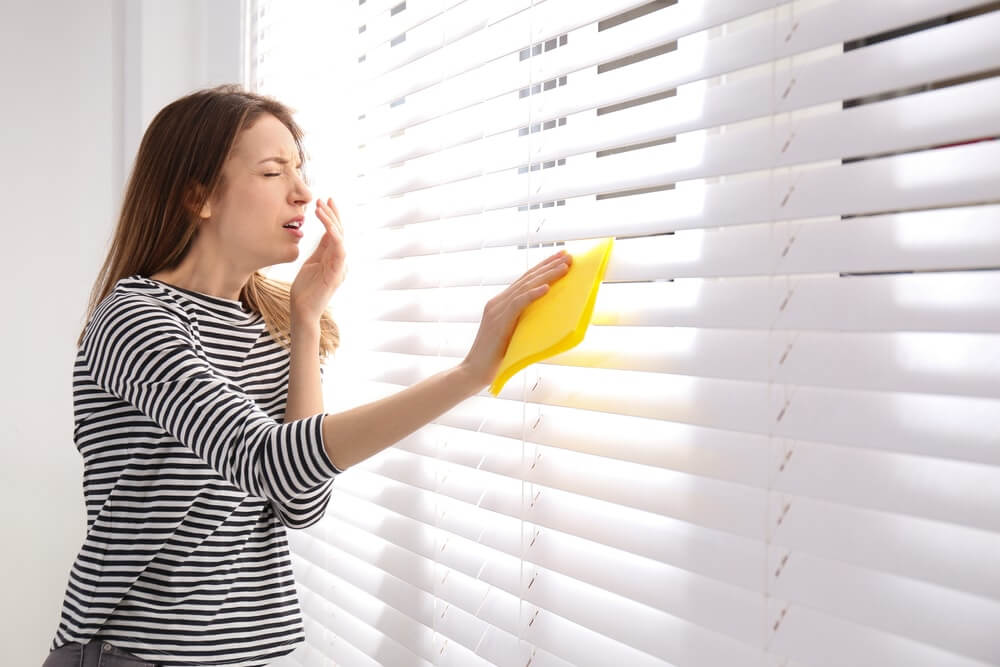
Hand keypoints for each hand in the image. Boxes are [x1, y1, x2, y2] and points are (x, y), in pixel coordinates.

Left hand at [290, 197, 345, 324]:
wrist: (302, 311)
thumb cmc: (304, 290)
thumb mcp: (310, 263)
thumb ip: (319, 249)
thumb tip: (322, 232)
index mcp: (334, 258)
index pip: (335, 233)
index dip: (332, 216)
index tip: (324, 201)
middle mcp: (340, 261)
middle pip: (340, 232)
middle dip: (333, 214)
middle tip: (325, 199)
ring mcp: (340, 267)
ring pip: (340, 238)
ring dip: (331, 221)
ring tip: (321, 207)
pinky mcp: (336, 273)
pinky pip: (339, 250)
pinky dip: (335, 235)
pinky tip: (326, 224)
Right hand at [461, 249, 572, 388]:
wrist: (474, 372)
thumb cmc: (497, 359)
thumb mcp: (515, 335)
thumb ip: (526, 323)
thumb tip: (551, 320)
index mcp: (501, 304)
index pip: (525, 281)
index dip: (543, 268)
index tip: (560, 259)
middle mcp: (497, 302)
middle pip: (526, 279)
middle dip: (548, 266)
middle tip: (567, 256)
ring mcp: (496, 310)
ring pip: (525, 287)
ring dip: (546, 276)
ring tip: (564, 267)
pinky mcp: (498, 321)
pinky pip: (518, 303)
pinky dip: (533, 294)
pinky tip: (546, 288)